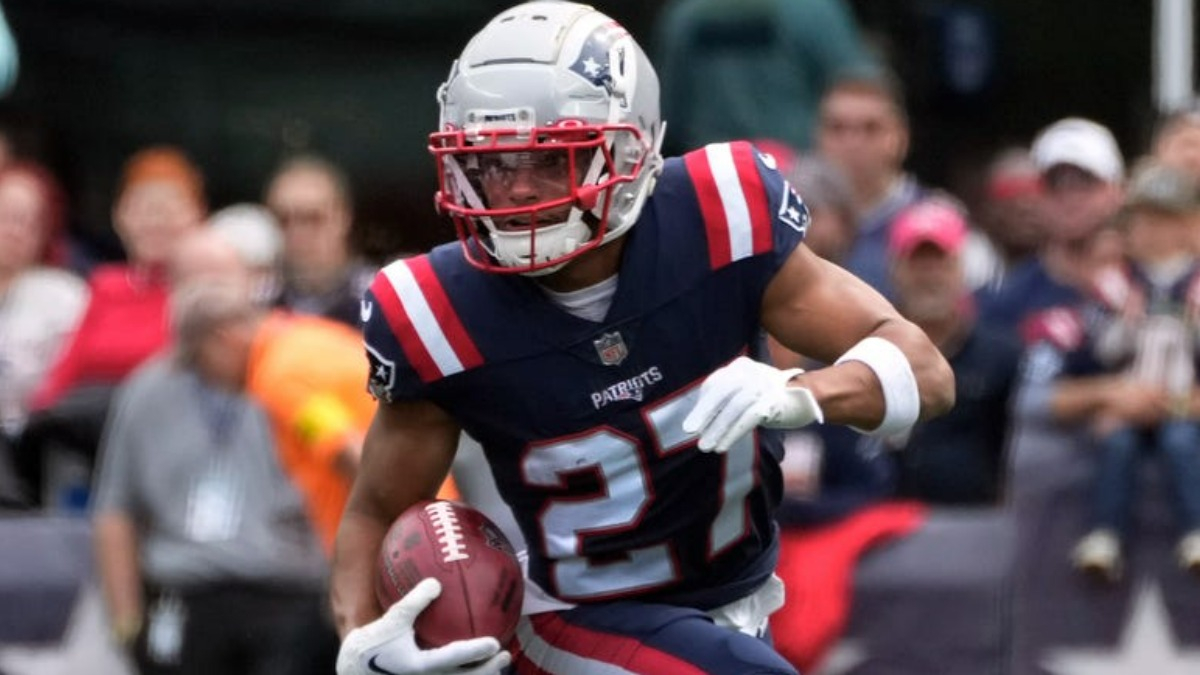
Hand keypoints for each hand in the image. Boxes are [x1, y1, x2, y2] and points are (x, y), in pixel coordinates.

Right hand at [336, 578, 511, 674]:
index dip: (476, 652)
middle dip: (488, 670)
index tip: (496, 643)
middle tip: (505, 655)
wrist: (354, 670)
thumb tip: (435, 582)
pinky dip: (466, 673)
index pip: (454, 659)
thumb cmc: (373, 645)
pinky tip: (475, 665)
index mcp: (419, 666)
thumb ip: (413, 602)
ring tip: (498, 664)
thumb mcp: (391, 620)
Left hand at [682, 356, 823, 452]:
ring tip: (706, 446)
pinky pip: (749, 418)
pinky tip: (723, 446)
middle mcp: (750, 371)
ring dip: (717, 428)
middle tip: (690, 431)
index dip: (702, 405)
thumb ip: (726, 399)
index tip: (692, 424)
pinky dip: (733, 433)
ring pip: (734, 407)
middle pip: (722, 392)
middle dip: (704, 413)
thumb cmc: (770, 398)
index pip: (715, 384)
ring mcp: (763, 385)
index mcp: (740, 367)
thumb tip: (700, 420)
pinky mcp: (773, 401)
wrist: (808, 396)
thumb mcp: (746, 390)